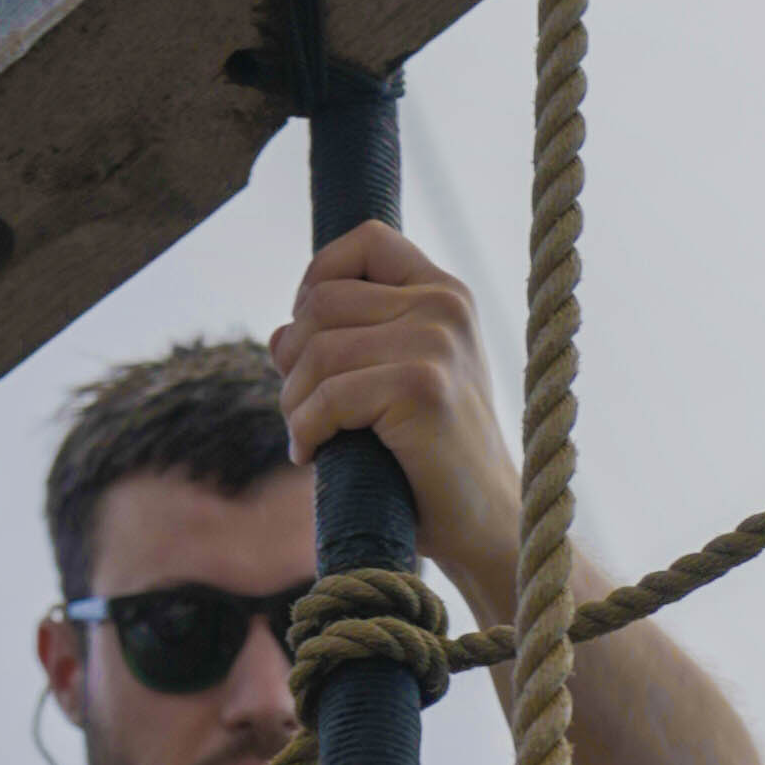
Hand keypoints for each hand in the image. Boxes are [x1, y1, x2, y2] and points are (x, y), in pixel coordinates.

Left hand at [269, 223, 519, 611]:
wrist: (486, 524)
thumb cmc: (432, 460)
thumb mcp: (392, 384)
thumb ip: (346, 346)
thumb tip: (278, 334)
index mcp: (445, 293)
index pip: (364, 241)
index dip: (316, 279)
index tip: (309, 337)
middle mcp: (445, 307)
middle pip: (322, 300)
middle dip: (294, 358)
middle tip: (303, 409)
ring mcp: (436, 343)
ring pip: (315, 349)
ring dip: (294, 402)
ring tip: (308, 437)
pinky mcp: (421, 389)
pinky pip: (326, 396)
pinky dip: (304, 430)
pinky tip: (312, 455)